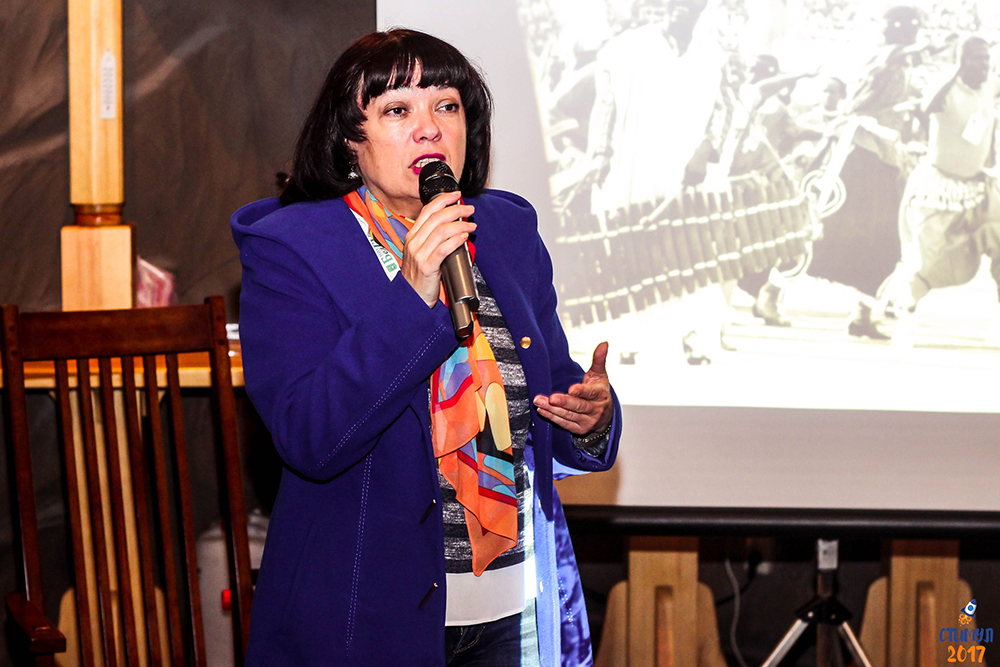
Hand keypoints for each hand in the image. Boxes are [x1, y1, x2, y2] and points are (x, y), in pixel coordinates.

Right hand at [401, 191, 475, 306]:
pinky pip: (443, 248)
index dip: (443, 200)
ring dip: (460, 224)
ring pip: (441, 230)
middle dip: (456, 209)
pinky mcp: (427, 266)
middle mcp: (414, 243)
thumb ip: (432, 239)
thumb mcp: (421, 253)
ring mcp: (419, 254)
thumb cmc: (419, 277)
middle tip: (469, 209)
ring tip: (471, 224)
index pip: (427, 211)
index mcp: (412, 236)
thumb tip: (454, 227)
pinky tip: (464, 237)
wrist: (410, 298)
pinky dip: (456, 240)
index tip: (456, 195)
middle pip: (437, 217)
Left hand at [533, 342, 611, 435]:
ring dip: (552, 409)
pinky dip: (552, 417)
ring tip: (539, 401)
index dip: (581, 391)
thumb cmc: (599, 391)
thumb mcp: (600, 375)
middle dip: (563, 402)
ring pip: (568, 415)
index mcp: (600, 395)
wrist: (605, 416)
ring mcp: (587, 421)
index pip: (590, 393)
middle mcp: (595, 410)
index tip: (571, 389)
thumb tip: (604, 343)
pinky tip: (542, 410)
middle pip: (578, 406)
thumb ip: (599, 359)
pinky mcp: (579, 429)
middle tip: (551, 398)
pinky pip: (564, 423)